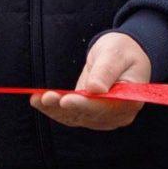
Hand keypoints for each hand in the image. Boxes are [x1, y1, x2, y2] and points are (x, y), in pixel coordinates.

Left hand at [31, 32, 148, 130]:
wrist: (122, 55)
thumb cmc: (122, 51)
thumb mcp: (115, 54)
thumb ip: (106, 71)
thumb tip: (95, 89)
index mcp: (130, 100)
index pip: (105, 107)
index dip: (84, 105)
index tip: (66, 100)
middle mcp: (117, 114)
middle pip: (87, 115)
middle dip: (64, 107)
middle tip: (46, 97)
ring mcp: (103, 117)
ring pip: (75, 117)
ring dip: (54, 109)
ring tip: (37, 99)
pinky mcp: (89, 114)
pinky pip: (70, 114)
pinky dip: (53, 109)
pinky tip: (38, 101)